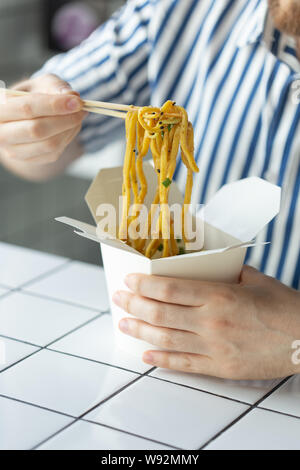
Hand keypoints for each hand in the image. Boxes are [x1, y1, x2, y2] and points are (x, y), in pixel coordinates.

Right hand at [0, 74, 85, 165]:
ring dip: (69, 131)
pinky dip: (67, 140)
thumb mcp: (42, 84)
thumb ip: (56, 87)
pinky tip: (71, 127)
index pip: (27, 108)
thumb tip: (71, 96)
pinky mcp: (29, 160)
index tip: (76, 102)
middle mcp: (1, 133)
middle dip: (64, 120)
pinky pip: (53, 154)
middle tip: (82, 110)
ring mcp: (14, 150)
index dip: (53, 105)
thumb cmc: (34, 95)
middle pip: (36, 130)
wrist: (26, 116)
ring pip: (48, 145)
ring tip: (78, 117)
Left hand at [113, 266, 299, 379]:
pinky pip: (184, 364)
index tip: (129, 280)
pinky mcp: (220, 367)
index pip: (170, 289)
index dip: (144, 285)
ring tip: (124, 322)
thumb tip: (210, 269)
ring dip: (140, 330)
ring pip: (166, 338)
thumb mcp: (254, 280)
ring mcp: (214, 347)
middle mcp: (211, 322)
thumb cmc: (283, 307)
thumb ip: (227, 274)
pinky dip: (162, 360)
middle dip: (134, 304)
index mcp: (219, 296)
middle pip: (161, 312)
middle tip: (118, 298)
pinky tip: (146, 355)